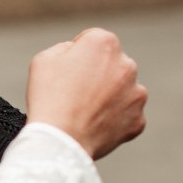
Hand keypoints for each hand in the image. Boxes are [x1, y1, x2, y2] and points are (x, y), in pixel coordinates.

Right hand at [26, 27, 147, 158]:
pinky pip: (126, 116)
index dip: (77, 56)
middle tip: (74, 94)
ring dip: (108, 97)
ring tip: (84, 113)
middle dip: (97, 75)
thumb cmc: (48, 98)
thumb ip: (66, 48)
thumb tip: (76, 53)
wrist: (59, 141)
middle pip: (111, 65)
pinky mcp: (138, 119)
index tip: (66, 72)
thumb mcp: (44, 59)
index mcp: (104, 43)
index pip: (93, 41)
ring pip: (122, 90)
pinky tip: (94, 126)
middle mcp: (127, 64)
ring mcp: (136, 93)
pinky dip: (114, 120)